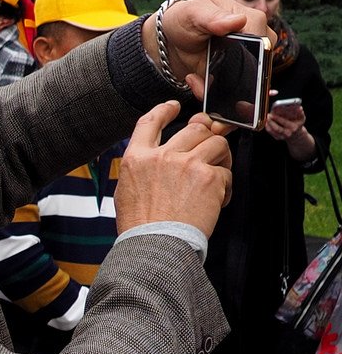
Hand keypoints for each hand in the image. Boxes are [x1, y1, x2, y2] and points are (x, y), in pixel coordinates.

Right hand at [114, 101, 233, 237]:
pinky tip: (216, 200)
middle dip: (206, 136)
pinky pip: (226, 171)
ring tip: (216, 178)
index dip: (164, 110)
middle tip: (210, 150)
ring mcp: (187, 164)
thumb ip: (145, 168)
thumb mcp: (127, 191)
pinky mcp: (209, 177)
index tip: (173, 107)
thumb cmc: (141, 227)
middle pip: (194, 128)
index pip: (150, 121)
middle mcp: (162, 156)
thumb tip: (164, 156)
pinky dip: (225, 186)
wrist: (155, 246)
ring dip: (221, 158)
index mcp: (136, 159)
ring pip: (217, 143)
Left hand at [153, 0, 265, 95]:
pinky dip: (208, 90)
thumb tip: (239, 20)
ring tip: (193, 77)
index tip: (216, 58)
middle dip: (227, 76)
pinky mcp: (231, 74)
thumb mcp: (195, 12)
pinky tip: (194, 80)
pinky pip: (227, 91)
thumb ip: (214, 17)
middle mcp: (256, 42)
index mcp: (254, 21)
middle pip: (255, 68)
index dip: (242, 56)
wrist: (173, 37)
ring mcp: (245, 60)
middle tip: (199, 74)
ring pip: (242, 83)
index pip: (262, 44)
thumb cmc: (187, 17)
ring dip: (214, 86)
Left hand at [262, 99, 315, 156]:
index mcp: (293, 127)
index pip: (284, 122)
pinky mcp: (278, 138)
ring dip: (268, 124)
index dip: (277, 118)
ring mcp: (282, 136)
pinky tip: (266, 122)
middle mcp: (288, 133)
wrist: (296, 134)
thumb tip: (299, 108)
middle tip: (268, 115)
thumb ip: (300, 113)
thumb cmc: (298, 124)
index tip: (273, 113)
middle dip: (271, 121)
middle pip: (277, 128)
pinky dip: (267, 127)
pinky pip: (271, 132)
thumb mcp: (301, 118)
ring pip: (272, 130)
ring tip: (267, 118)